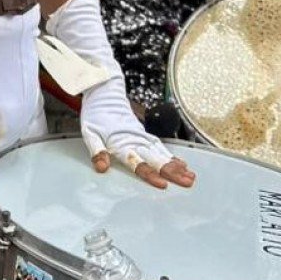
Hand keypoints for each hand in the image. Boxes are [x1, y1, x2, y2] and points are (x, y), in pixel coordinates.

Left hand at [80, 76, 194, 190]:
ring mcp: (142, 137)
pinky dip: (172, 156)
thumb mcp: (89, 133)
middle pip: (157, 159)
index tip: (163, 185)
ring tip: (191, 177)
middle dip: (173, 172)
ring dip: (176, 166)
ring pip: (162, 153)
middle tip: (188, 183)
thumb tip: (102, 168)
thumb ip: (97, 151)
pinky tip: (182, 164)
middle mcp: (136, 141)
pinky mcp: (145, 134)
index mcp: (121, 143)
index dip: (150, 174)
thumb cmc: (95, 116)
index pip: (138, 163)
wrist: (104, 95)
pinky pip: (161, 146)